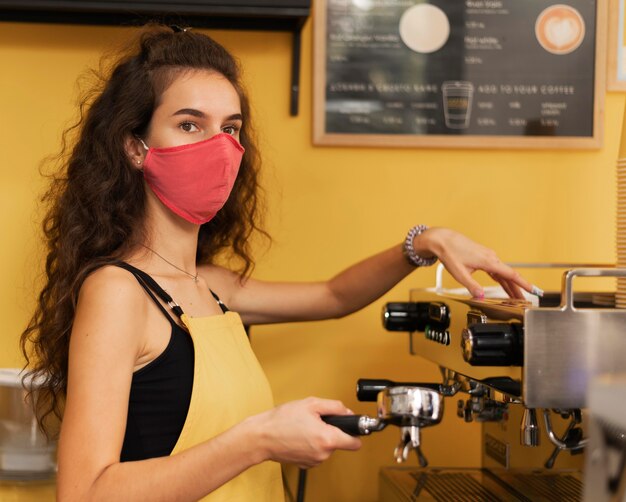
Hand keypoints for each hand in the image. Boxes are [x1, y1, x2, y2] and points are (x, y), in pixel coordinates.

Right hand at [251, 397, 361, 468]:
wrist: (261, 437)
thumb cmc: (281, 420)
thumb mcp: (311, 404)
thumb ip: (334, 406)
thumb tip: (347, 411)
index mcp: (327, 439)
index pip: (355, 443)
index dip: (355, 432)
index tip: (353, 428)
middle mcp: (323, 454)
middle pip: (339, 442)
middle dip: (331, 430)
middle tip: (317, 420)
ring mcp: (314, 461)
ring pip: (326, 447)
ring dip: (320, 437)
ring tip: (304, 427)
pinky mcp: (305, 464)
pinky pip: (316, 453)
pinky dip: (311, 445)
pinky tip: (299, 436)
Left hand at [413, 227, 533, 298]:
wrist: (443, 239)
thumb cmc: (450, 253)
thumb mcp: (460, 273)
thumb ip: (471, 286)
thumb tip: (481, 296)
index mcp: (488, 261)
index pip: (511, 274)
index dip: (523, 284)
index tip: (533, 290)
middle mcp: (491, 257)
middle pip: (509, 276)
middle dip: (518, 289)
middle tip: (525, 300)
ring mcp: (488, 256)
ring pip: (502, 273)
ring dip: (509, 285)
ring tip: (515, 297)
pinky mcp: (483, 256)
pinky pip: (496, 270)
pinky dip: (501, 278)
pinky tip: (503, 284)